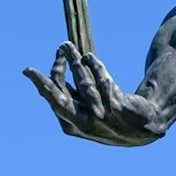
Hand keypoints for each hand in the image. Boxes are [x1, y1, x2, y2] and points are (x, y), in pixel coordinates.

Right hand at [23, 42, 166, 147]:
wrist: (145, 128)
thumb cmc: (111, 118)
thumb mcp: (87, 112)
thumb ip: (72, 98)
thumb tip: (54, 74)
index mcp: (72, 126)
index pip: (52, 100)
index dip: (41, 83)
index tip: (30, 70)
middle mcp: (85, 124)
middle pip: (61, 95)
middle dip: (56, 70)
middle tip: (56, 49)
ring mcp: (101, 117)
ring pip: (83, 83)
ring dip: (74, 61)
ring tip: (68, 46)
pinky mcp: (117, 107)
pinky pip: (102, 81)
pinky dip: (94, 66)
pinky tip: (89, 57)